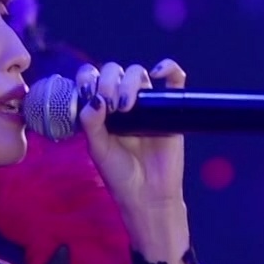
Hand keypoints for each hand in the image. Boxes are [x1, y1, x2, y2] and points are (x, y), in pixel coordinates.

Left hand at [76, 59, 187, 215]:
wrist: (148, 195)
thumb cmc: (120, 174)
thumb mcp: (98, 149)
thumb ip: (91, 123)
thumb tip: (95, 98)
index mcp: (101, 108)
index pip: (93, 78)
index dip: (89, 77)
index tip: (89, 91)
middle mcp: (122, 101)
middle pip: (115, 72)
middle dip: (109, 81)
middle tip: (111, 105)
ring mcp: (147, 103)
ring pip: (138, 73)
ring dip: (129, 82)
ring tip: (127, 106)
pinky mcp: (170, 108)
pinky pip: (174, 79)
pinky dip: (169, 68)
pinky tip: (158, 73)